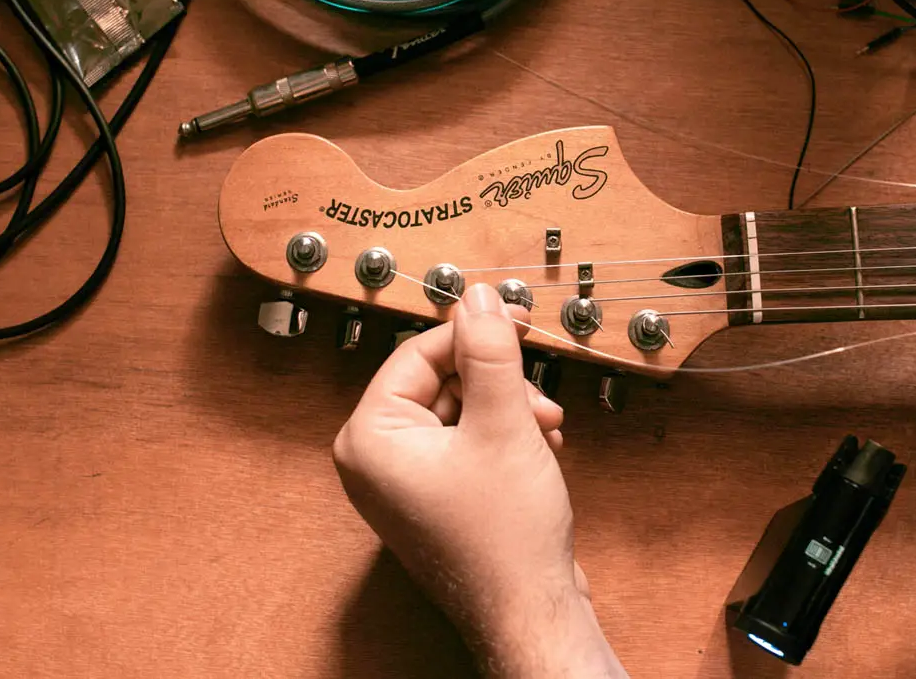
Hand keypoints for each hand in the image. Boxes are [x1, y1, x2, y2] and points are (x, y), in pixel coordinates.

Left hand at [333, 284, 627, 677]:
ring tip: (544, 429)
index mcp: (370, 438)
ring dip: (508, 410)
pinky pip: (465, 442)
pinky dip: (504, 437)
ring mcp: (404, 483)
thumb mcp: (503, 423)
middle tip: (535, 391)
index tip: (513, 321)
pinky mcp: (434, 498)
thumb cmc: (504, 541)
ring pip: (460, 411)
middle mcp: (376, 460)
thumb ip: (489, 351)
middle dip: (497, 383)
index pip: (417, 353)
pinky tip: (538, 448)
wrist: (529, 616)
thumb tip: (477, 298)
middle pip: (440, 381)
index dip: (473, 334)